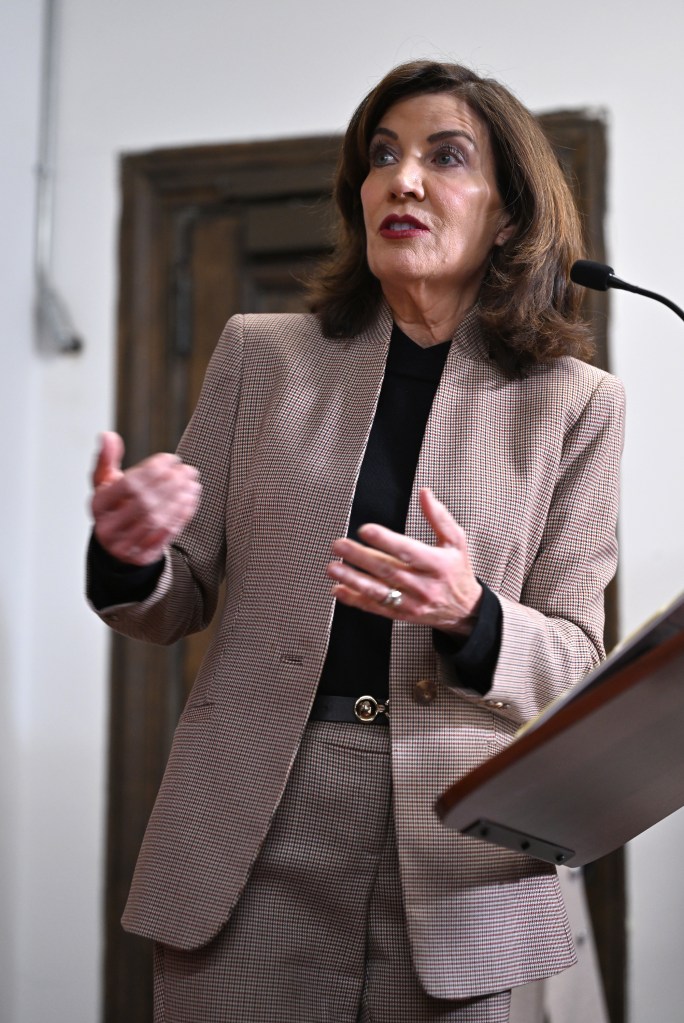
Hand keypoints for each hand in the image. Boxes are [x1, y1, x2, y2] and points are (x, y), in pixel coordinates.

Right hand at [90, 431, 201, 564]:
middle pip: (144, 502)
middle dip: (169, 484)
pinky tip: (191, 501)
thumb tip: (108, 435)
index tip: (171, 459)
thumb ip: (107, 459)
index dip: (152, 470)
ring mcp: (124, 545)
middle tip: (187, 470)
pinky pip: (165, 536)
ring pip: (156, 520)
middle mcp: (107, 527)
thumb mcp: (105, 484)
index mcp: (98, 505)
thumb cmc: (114, 507)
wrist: (115, 545)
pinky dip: (181, 517)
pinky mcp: (141, 557)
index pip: (128, 485)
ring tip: (193, 484)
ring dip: (178, 500)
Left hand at [326, 488, 481, 634]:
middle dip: (360, 557)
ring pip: (379, 592)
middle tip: (339, 544)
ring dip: (353, 580)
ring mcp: (413, 603)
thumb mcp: (456, 541)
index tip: (365, 529)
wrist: (465, 609)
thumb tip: (424, 493)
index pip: (409, 552)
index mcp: (438, 565)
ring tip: (333, 568)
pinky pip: (376, 608)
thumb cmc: (456, 569)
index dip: (386, 540)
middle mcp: (425, 586)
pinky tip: (338, 590)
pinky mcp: (403, 615)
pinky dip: (355, 600)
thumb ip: (439, 517)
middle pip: (388, 571)